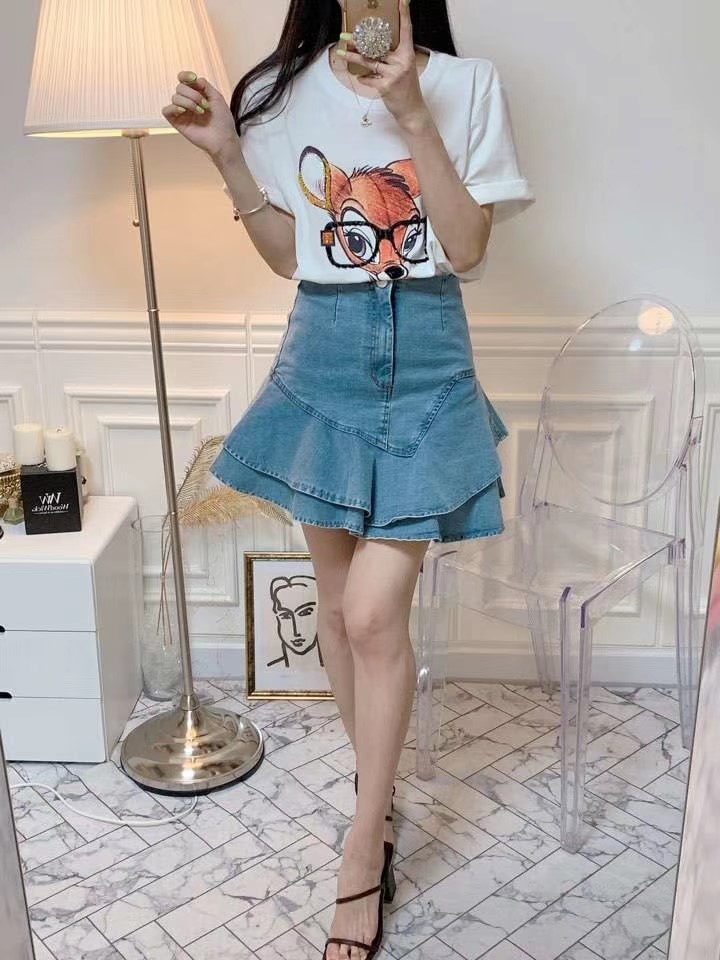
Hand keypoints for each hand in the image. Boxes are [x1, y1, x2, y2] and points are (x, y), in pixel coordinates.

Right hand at [161, 71, 239, 161]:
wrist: (222, 138)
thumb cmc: (222, 121)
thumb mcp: (216, 97)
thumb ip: (205, 85)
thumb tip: (194, 78)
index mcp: (196, 94)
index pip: (183, 79)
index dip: (186, 76)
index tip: (193, 78)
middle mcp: (187, 101)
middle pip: (180, 87)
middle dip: (193, 94)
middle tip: (204, 105)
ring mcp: (181, 112)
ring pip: (175, 97)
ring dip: (189, 102)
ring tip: (200, 112)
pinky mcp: (177, 122)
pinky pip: (166, 110)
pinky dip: (174, 108)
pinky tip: (184, 111)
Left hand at [339, 0, 431, 133]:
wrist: (412, 110)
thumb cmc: (406, 88)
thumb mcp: (405, 68)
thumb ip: (393, 57)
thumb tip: (373, 47)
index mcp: (408, 54)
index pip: (406, 31)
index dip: (405, 15)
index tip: (402, 1)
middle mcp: (402, 61)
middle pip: (378, 46)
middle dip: (360, 41)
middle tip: (346, 35)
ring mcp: (394, 74)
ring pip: (369, 62)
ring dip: (353, 58)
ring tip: (342, 53)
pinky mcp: (386, 86)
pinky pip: (369, 78)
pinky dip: (363, 78)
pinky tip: (360, 77)